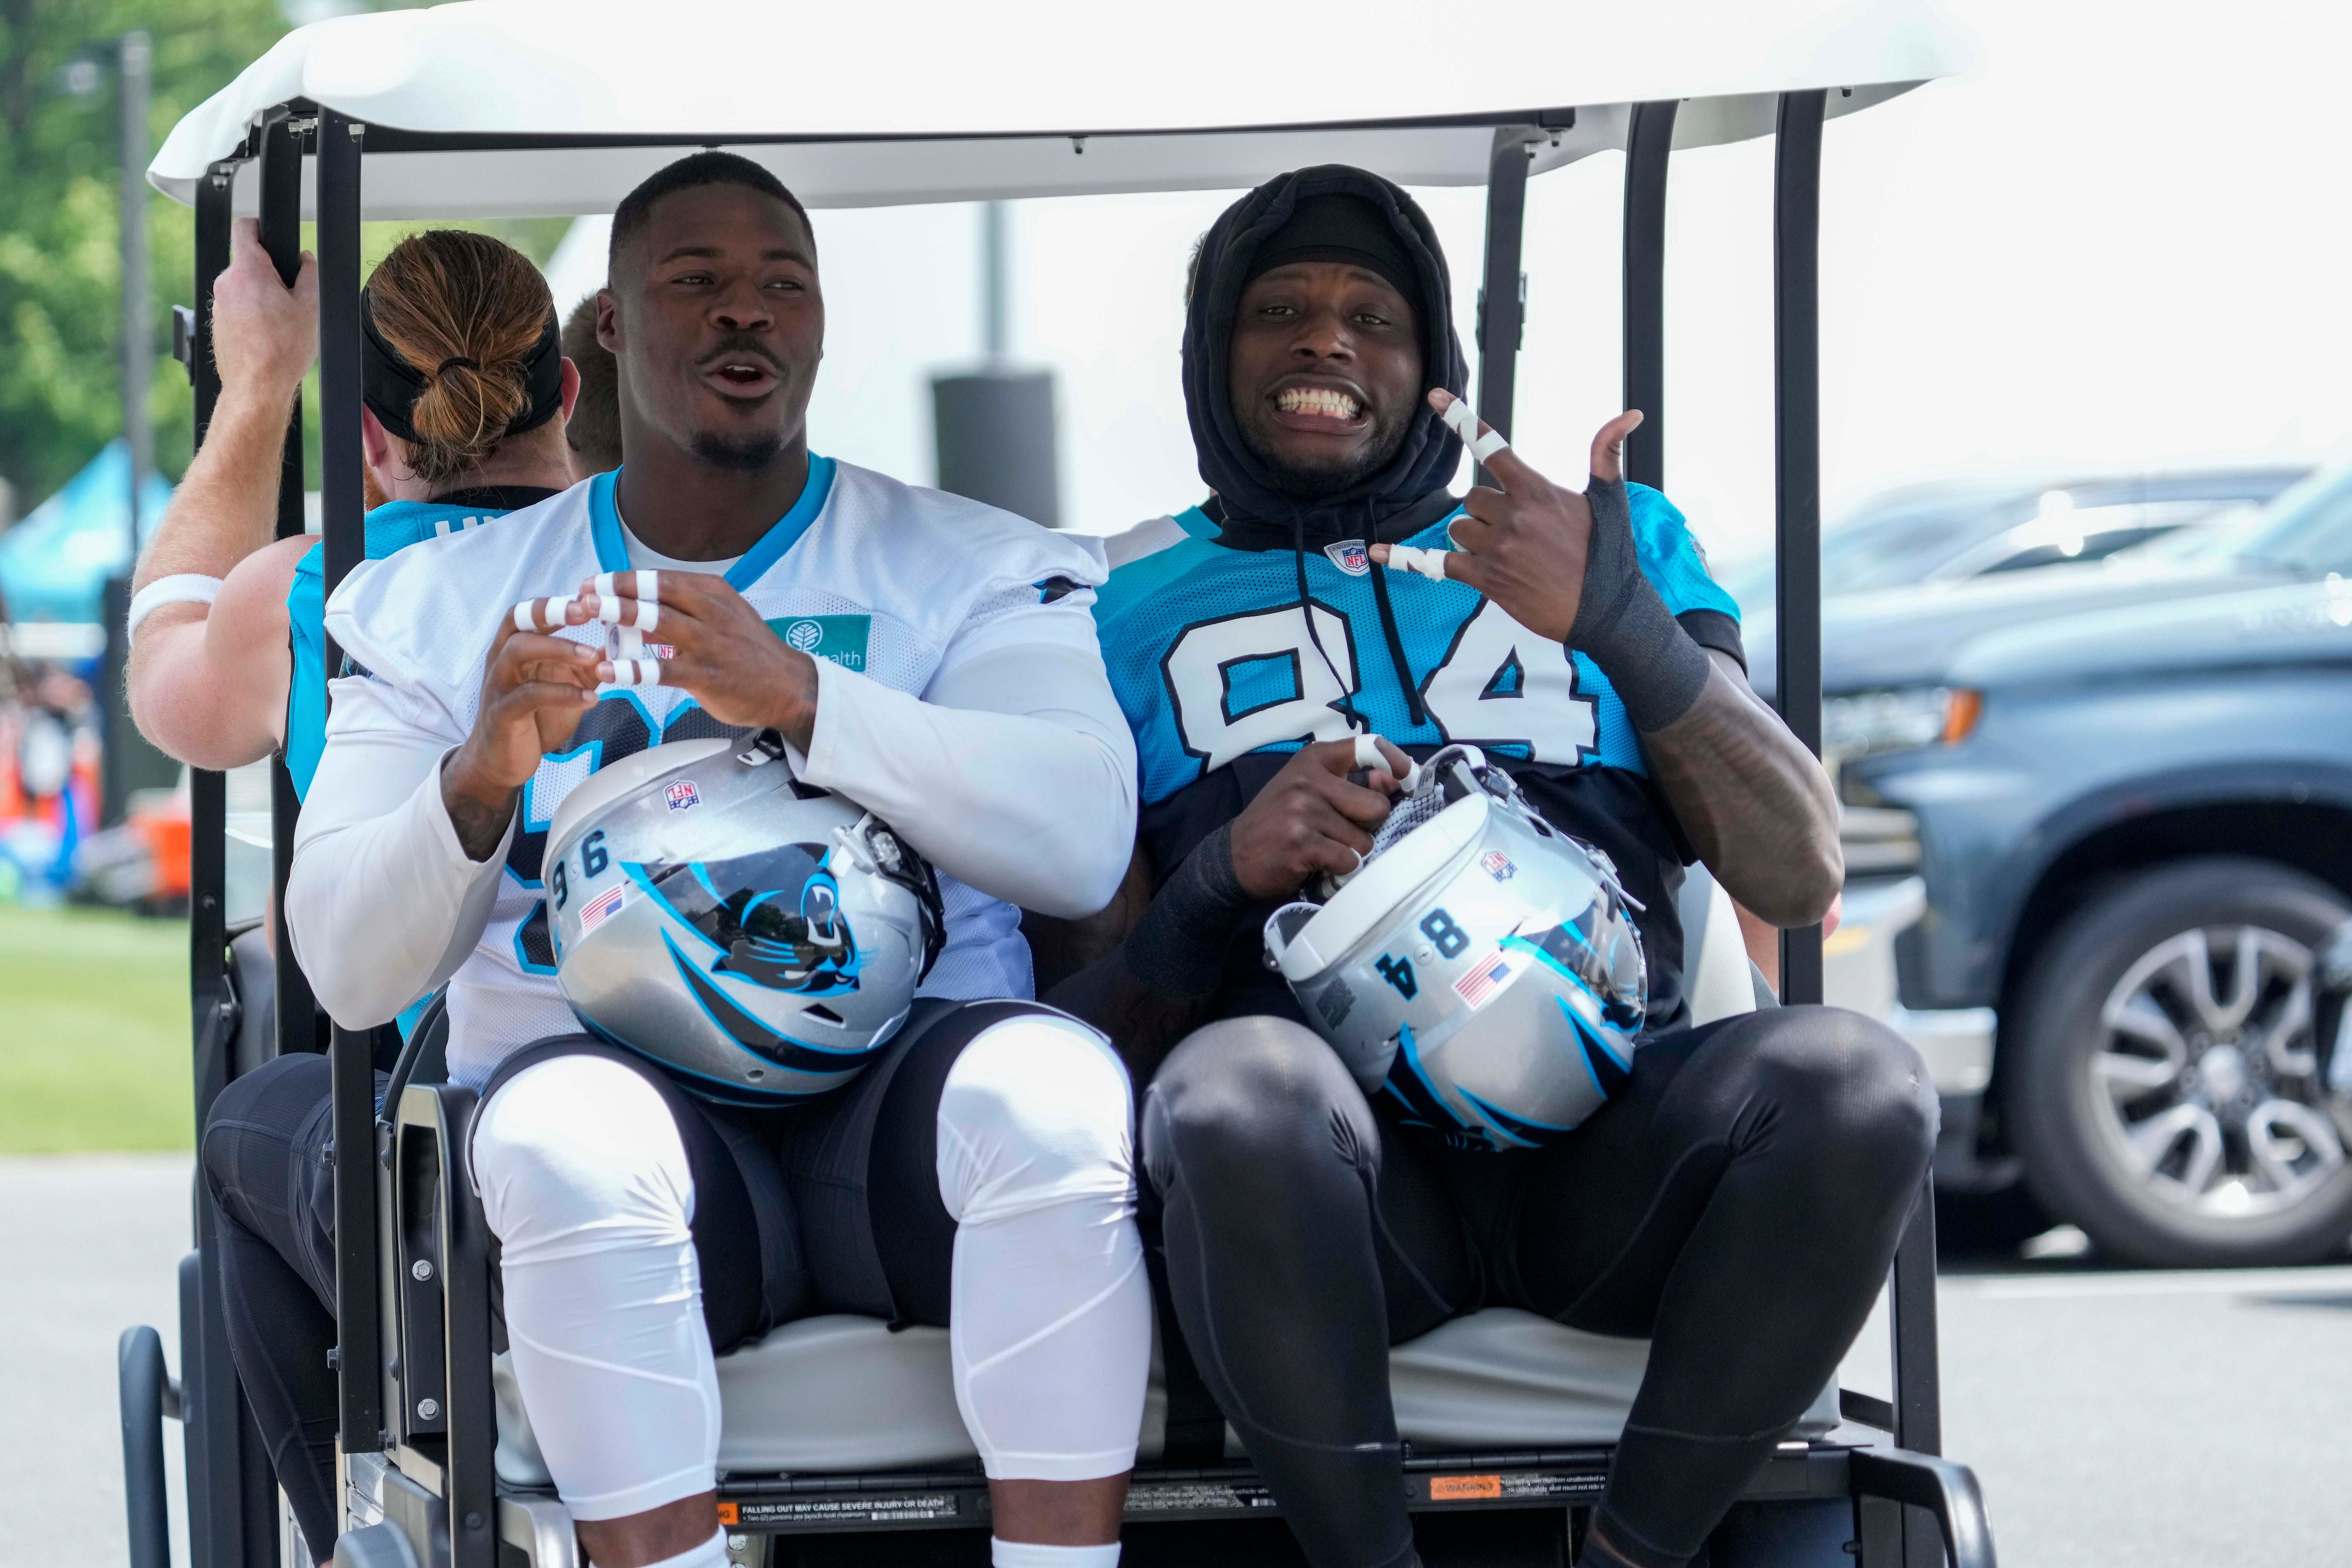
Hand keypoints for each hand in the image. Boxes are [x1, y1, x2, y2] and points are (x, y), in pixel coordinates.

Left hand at [211, 218, 317, 406]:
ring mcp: (219, 304)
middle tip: (291, 297)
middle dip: (270, 273)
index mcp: (249, 271)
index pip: (245, 228)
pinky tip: (267, 335)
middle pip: (249, 262)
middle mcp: (227, 283)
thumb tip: (305, 260)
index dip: (260, 225)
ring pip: (244, 287)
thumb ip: (310, 274)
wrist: (256, 386)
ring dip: (262, 296)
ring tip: (280, 323)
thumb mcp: (310, 307)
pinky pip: (237, 307)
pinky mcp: (218, 322)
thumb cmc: (282, 351)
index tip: (270, 233)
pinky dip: (251, 314)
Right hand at [441, 597, 602, 858]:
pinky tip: (592, 700)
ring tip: (593, 657)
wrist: (502, 762)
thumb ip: (586, 667)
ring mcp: (498, 685)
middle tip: (588, 611)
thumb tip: (618, 646)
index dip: (557, 601)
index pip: (529, 612)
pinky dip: (562, 694)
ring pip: (518, 652)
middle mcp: (501, 660)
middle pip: (519, 622)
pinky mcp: (502, 713)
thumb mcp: (566, 687)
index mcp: (514, 648)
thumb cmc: (535, 718)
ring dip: (558, 649)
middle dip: (553, 612)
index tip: (590, 596)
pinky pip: (529, 695)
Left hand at [577, 572, 820, 746]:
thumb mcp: (723, 619)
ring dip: (622, 616)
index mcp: (713, 594)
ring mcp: (710, 644)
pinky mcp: (707, 676)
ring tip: (590, 614)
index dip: (625, 579)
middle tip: (583, 592)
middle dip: (618, 590)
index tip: (594, 582)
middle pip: (659, 593)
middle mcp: (711, 613)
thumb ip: (684, 613)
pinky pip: (664, 671)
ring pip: (661, 623)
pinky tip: (608, 672)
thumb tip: (639, 612)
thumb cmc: (751, 653)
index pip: (662, 579)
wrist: (790, 687)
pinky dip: (634, 670)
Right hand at [1227, 737, 1411, 900]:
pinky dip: (1340, 870)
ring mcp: (1303, 810)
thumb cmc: (1279, 822)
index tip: (1406, 779)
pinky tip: (1318, 865)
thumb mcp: (1309, 789)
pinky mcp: (1302, 843)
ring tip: (1325, 850)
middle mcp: (1308, 779)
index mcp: (1313, 759)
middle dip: (1368, 826)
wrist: (1233, 856)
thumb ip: (1351, 781)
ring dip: (1352, 852)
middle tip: (1343, 833)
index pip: (1367, 747)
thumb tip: (1397, 780)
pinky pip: (1348, 860)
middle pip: (1375, 805)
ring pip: (1364, 839)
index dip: (1395, 762)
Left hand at [1370, 390, 1642, 642]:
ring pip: (1459, 528)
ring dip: (1474, 539)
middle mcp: (1513, 515)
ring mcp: (1498, 548)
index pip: (1492, 447)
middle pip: (1472, 498)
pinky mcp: (1486, 579)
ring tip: (1509, 556)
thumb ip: (1605, 454)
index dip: (1461, 419)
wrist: (1608, 609)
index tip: (1435, 397)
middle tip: (1518, 534)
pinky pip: (1436, 563)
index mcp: (1537, 490)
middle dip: (1487, 513)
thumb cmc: (1609, 555)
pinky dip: (1406, 559)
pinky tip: (1376, 553)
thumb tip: (1630, 413)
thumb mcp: (1608, 500)